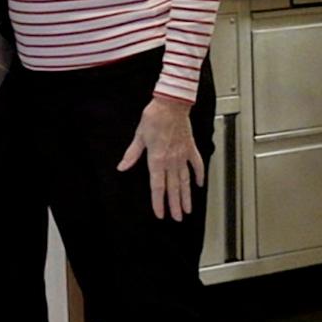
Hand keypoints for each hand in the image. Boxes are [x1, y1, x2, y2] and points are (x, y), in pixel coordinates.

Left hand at [117, 95, 204, 221]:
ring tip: (188, 209)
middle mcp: (171, 160)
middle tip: (178, 218)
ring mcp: (183, 155)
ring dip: (187, 196)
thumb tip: (122, 167)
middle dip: (175, 204)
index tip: (160, 214)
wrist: (172, 104)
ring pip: (185, 180)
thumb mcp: (139, 136)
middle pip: (173, 187)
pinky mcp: (191, 148)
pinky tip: (200, 185)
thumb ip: (132, 154)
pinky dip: (199, 175)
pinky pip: (197, 164)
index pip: (157, 186)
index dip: (159, 202)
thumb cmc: (154, 117)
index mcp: (157, 159)